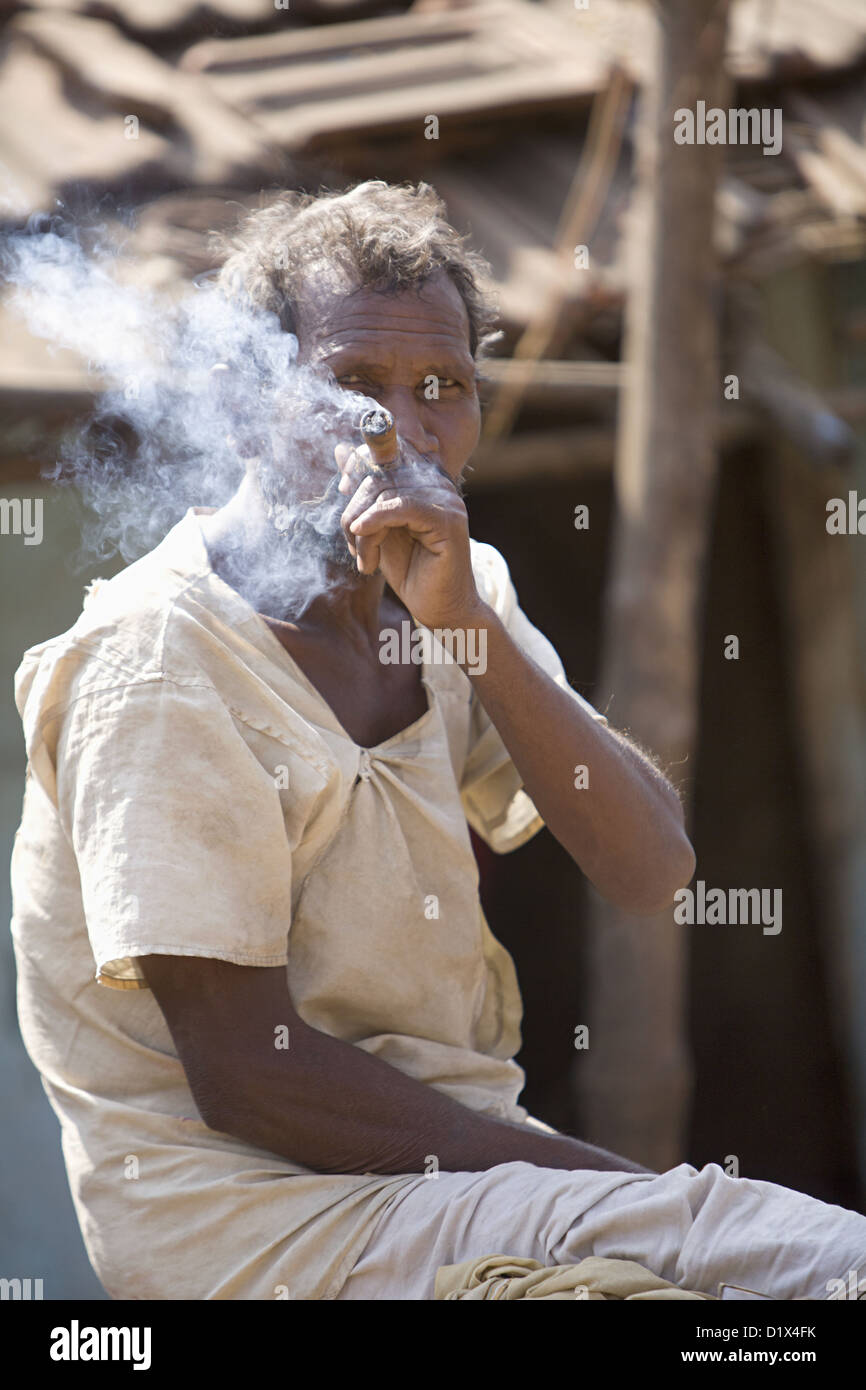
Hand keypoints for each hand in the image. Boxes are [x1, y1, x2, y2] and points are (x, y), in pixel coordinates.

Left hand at [334, 438, 483, 630]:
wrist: (439, 607)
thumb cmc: (410, 569)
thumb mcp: (377, 525)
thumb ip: (363, 490)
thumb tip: (340, 449)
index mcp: (422, 477)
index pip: (384, 449)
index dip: (357, 466)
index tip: (343, 490)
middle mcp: (437, 481)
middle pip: (378, 475)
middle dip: (354, 511)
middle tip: (354, 546)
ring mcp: (445, 498)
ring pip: (385, 494)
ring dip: (363, 531)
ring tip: (366, 560)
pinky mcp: (447, 518)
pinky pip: (400, 507)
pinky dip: (375, 523)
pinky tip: (364, 546)